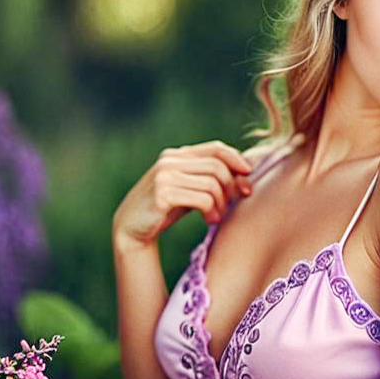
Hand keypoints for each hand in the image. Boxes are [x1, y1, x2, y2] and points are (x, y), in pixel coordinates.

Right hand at [112, 139, 253, 249]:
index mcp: (177, 155)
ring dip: (222, 203)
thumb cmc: (166, 209)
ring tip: (217, 216)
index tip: (248, 179)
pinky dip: (212, 211)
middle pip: (218, 167)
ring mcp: (164, 176)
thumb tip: (247, 170)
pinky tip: (209, 220)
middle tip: (231, 205)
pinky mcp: (162, 194)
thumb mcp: (189, 189)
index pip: (216, 148)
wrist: (131, 229)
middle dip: (232, 187)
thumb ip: (209, 177)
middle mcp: (169, 160)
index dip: (237, 161)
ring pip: (212, 183)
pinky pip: (202, 198)